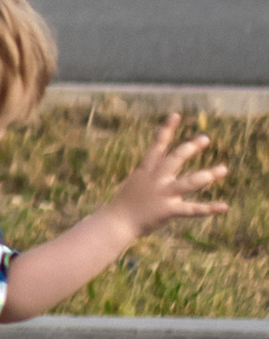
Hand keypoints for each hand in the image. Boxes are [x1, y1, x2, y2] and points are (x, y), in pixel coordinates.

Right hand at [114, 120, 225, 236]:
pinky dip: (208, 208)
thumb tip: (157, 165)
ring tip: (223, 169)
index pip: (158, 145)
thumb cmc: (124, 204)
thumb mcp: (136, 183)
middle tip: (205, 139)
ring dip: (207, 175)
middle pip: (175, 159)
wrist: (116, 223)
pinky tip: (223, 206)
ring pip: (188, 182)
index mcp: (146, 170)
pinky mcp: (168, 210)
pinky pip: (191, 209)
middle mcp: (155, 179)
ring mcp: (162, 194)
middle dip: (190, 148)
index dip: (167, 129)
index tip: (176, 115)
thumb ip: (149, 174)